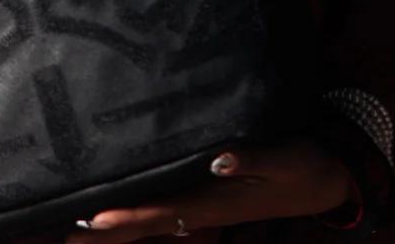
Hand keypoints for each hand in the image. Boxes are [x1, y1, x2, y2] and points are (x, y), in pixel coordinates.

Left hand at [63, 136, 352, 243]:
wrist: (326, 179)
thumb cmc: (303, 165)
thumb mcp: (283, 158)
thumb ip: (251, 158)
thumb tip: (217, 159)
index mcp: (219, 201)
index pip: (164, 212)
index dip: (129, 217)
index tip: (94, 219)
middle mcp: (207, 209)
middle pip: (151, 224)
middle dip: (111, 231)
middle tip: (68, 235)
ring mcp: (210, 207)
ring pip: (156, 220)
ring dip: (121, 225)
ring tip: (83, 228)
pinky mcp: (214, 198)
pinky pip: (170, 210)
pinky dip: (143, 213)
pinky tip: (128, 209)